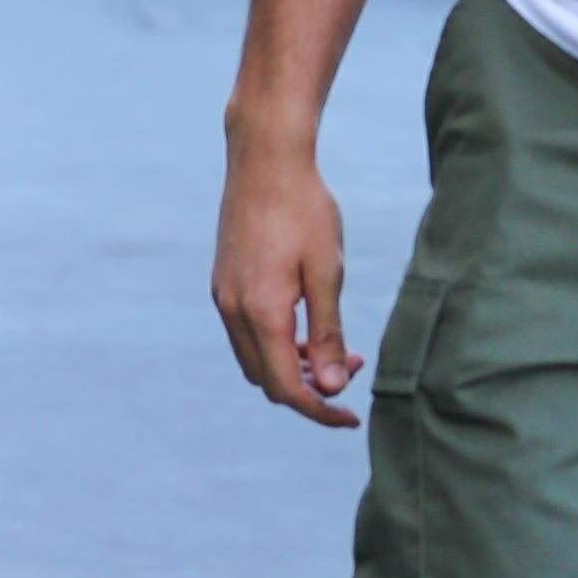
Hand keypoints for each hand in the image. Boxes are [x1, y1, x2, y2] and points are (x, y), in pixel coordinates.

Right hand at [213, 120, 362, 427]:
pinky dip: (277, 343)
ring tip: (336, 348)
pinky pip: (247, 334)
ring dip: (293, 365)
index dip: (320, 411)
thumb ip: (328, 332)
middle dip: (310, 388)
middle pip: (268, 381)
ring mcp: (223, 297)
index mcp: (261, 312)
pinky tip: (307, 323)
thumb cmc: (305, 210)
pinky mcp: (223, 284)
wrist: (265, 160)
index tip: (352, 418)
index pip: (287, 387)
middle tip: (354, 367)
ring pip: (256, 359)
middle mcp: (233, 311)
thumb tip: (333, 387)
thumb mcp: (327, 272)